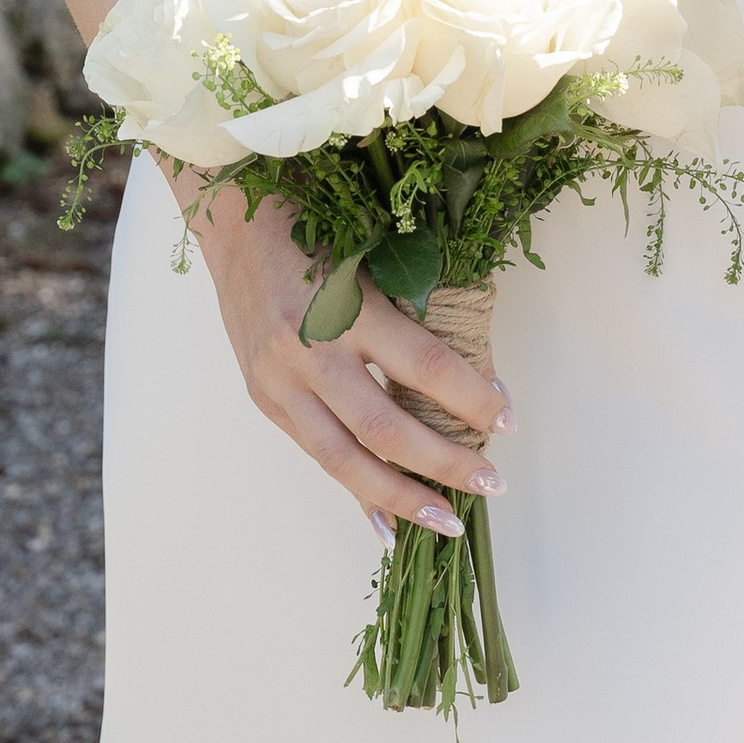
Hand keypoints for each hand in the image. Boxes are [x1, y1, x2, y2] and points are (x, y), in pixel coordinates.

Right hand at [162, 159, 511, 534]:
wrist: (234, 221)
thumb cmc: (318, 223)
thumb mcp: (373, 259)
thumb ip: (409, 317)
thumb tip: (463, 380)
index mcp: (345, 306)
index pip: (424, 366)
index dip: (471, 398)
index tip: (508, 420)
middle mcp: (308, 351)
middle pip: (386, 429)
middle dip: (445, 463)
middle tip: (493, 483)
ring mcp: (279, 382)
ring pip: (345, 460)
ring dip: (401, 497)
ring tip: (446, 521)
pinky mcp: (264, 399)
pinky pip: (316, 455)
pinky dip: (355, 490)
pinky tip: (386, 520)